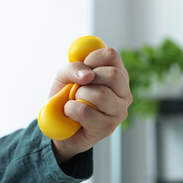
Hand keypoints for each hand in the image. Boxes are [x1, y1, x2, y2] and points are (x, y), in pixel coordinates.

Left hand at [50, 48, 132, 164]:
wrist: (59, 126)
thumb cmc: (66, 98)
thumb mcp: (64, 77)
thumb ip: (72, 68)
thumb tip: (86, 75)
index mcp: (117, 75)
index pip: (111, 55)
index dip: (92, 58)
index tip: (82, 68)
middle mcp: (124, 93)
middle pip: (113, 75)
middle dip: (87, 79)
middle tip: (77, 87)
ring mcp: (119, 111)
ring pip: (101, 94)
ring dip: (78, 95)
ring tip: (74, 101)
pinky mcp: (108, 127)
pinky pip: (86, 111)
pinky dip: (71, 109)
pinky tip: (71, 114)